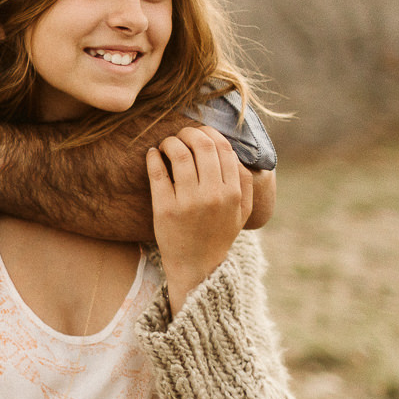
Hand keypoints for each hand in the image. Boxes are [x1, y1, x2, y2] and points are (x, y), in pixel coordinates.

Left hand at [147, 127, 253, 300]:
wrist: (197, 267)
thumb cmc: (218, 235)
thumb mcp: (242, 212)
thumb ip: (244, 183)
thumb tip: (234, 151)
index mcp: (232, 193)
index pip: (223, 148)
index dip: (209, 133)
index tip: (199, 133)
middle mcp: (212, 195)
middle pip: (201, 145)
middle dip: (188, 132)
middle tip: (180, 135)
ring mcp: (187, 201)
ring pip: (178, 153)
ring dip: (170, 141)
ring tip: (166, 144)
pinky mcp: (164, 208)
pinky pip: (157, 172)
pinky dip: (153, 156)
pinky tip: (153, 154)